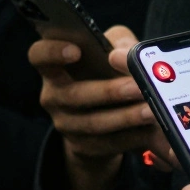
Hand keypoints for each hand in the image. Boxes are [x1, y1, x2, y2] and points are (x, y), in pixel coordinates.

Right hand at [31, 24, 170, 189]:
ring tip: (151, 110)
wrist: (102, 113)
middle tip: (136, 87)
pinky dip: (132, 136)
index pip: (38, 56)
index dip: (52, 52)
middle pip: (73, 95)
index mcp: (53, 67)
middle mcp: (53, 96)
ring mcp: (66, 124)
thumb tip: (124, 54)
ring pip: (93, 123)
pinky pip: (108, 143)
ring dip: (125, 117)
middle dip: (108, 92)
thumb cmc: (104, 70)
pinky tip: (151, 128)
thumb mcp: (110, 49)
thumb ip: (119, 43)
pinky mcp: (84, 147)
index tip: (76, 51)